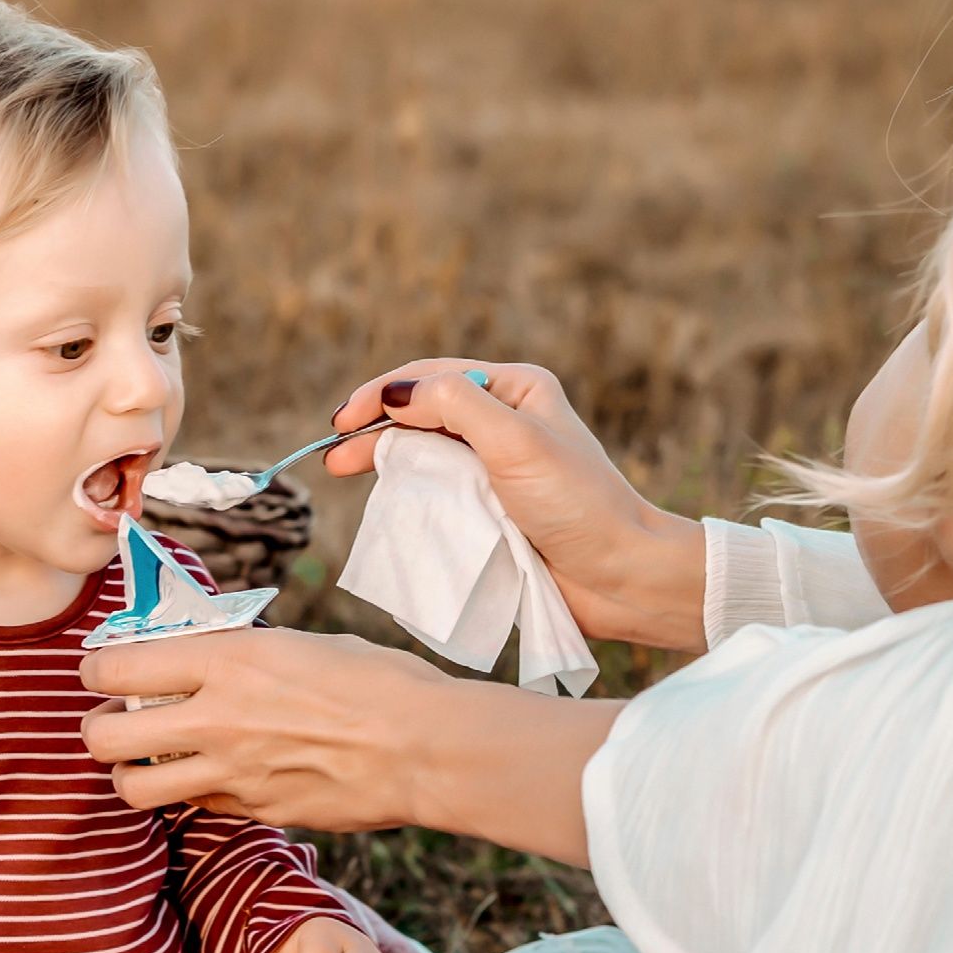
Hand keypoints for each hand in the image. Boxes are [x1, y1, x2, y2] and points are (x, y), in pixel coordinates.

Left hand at [80, 627, 620, 863]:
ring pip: (134, 787)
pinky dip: (190, 796)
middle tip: (111, 721)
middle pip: (105, 736)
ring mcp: (231, 772)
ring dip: (131, 773)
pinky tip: (211, 778)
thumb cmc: (374, 680)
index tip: (100, 671)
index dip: (95, 670)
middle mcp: (216, 717)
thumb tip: (199, 656)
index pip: (116, 668)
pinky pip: (195, 807)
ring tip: (147, 761)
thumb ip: (238, 653)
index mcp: (226, 660)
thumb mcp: (297, 643)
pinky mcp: (253, 811)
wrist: (423, 747)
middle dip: (96, 729)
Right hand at [328, 359, 708, 652]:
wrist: (620, 575)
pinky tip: (388, 500)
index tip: (342, 422)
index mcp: (516, 389)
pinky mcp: (492, 508)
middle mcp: (505, 420)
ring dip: (387, 459)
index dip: (380, 394)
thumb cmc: (576, 503)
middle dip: (375, 428)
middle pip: (422, 413)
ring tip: (348, 473)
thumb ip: (454, 405)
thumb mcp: (514, 440)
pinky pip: (438, 492)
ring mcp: (497, 466)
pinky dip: (408, 492)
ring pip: (425, 452)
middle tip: (333, 455)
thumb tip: (396, 395)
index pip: (431, 377)